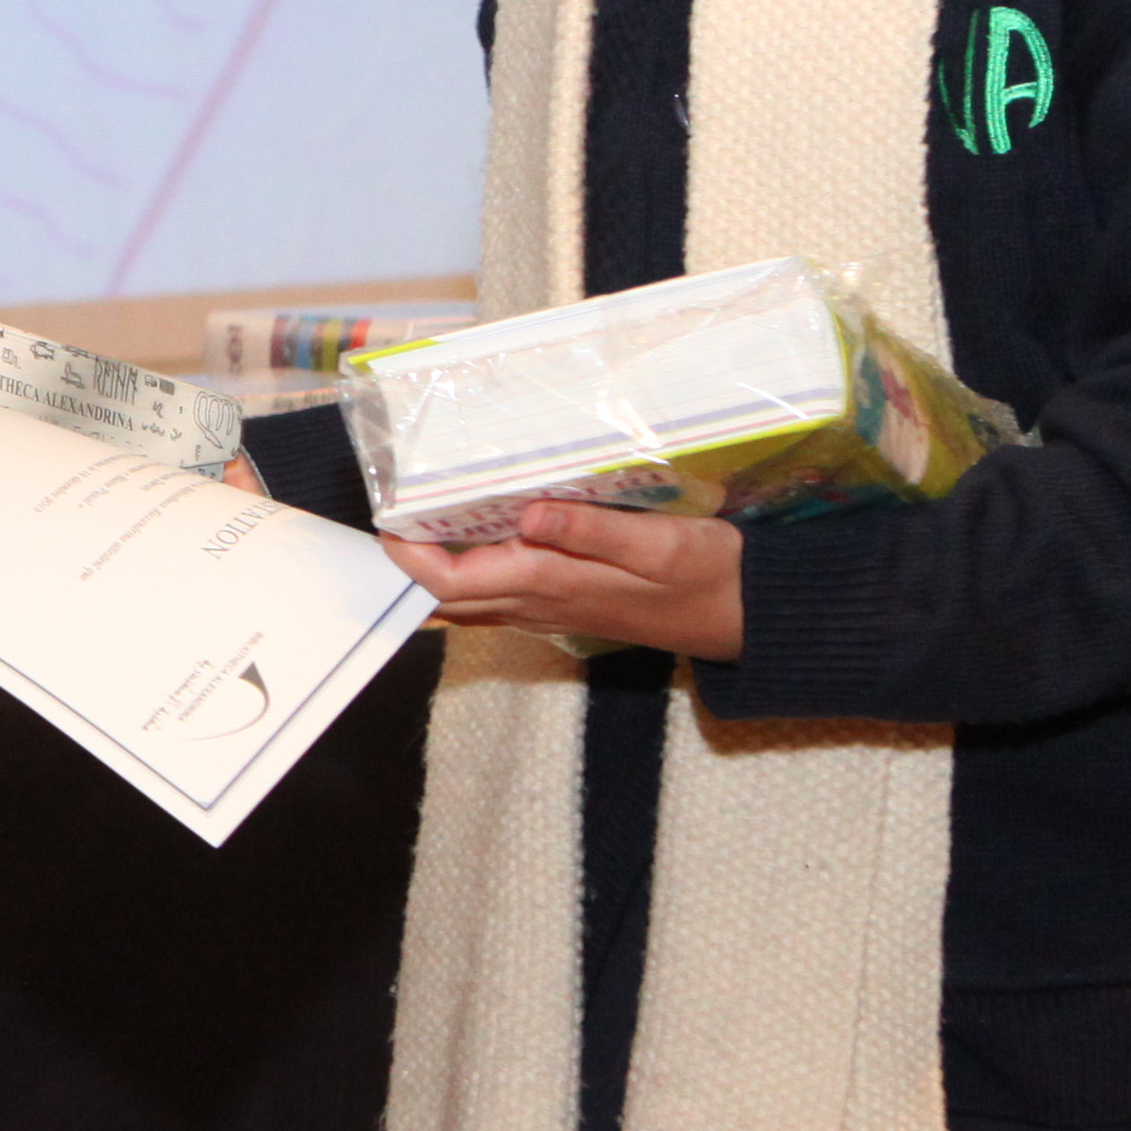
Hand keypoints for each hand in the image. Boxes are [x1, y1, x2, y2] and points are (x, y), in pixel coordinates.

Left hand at [380, 496, 746, 657]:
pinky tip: (472, 536)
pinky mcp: (565, 607)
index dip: (408, 558)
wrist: (745, 617)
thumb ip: (592, 530)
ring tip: (416, 519)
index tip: (385, 519)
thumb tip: (527, 514)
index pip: (451, 583)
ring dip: (434, 569)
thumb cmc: (706, 574)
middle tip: (389, 513)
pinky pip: (498, 597)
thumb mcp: (659, 544)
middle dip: (409, 564)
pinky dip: (470, 571)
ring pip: (469, 601)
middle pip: (447, 597)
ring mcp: (550, 612)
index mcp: (550, 585)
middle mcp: (539, 605)